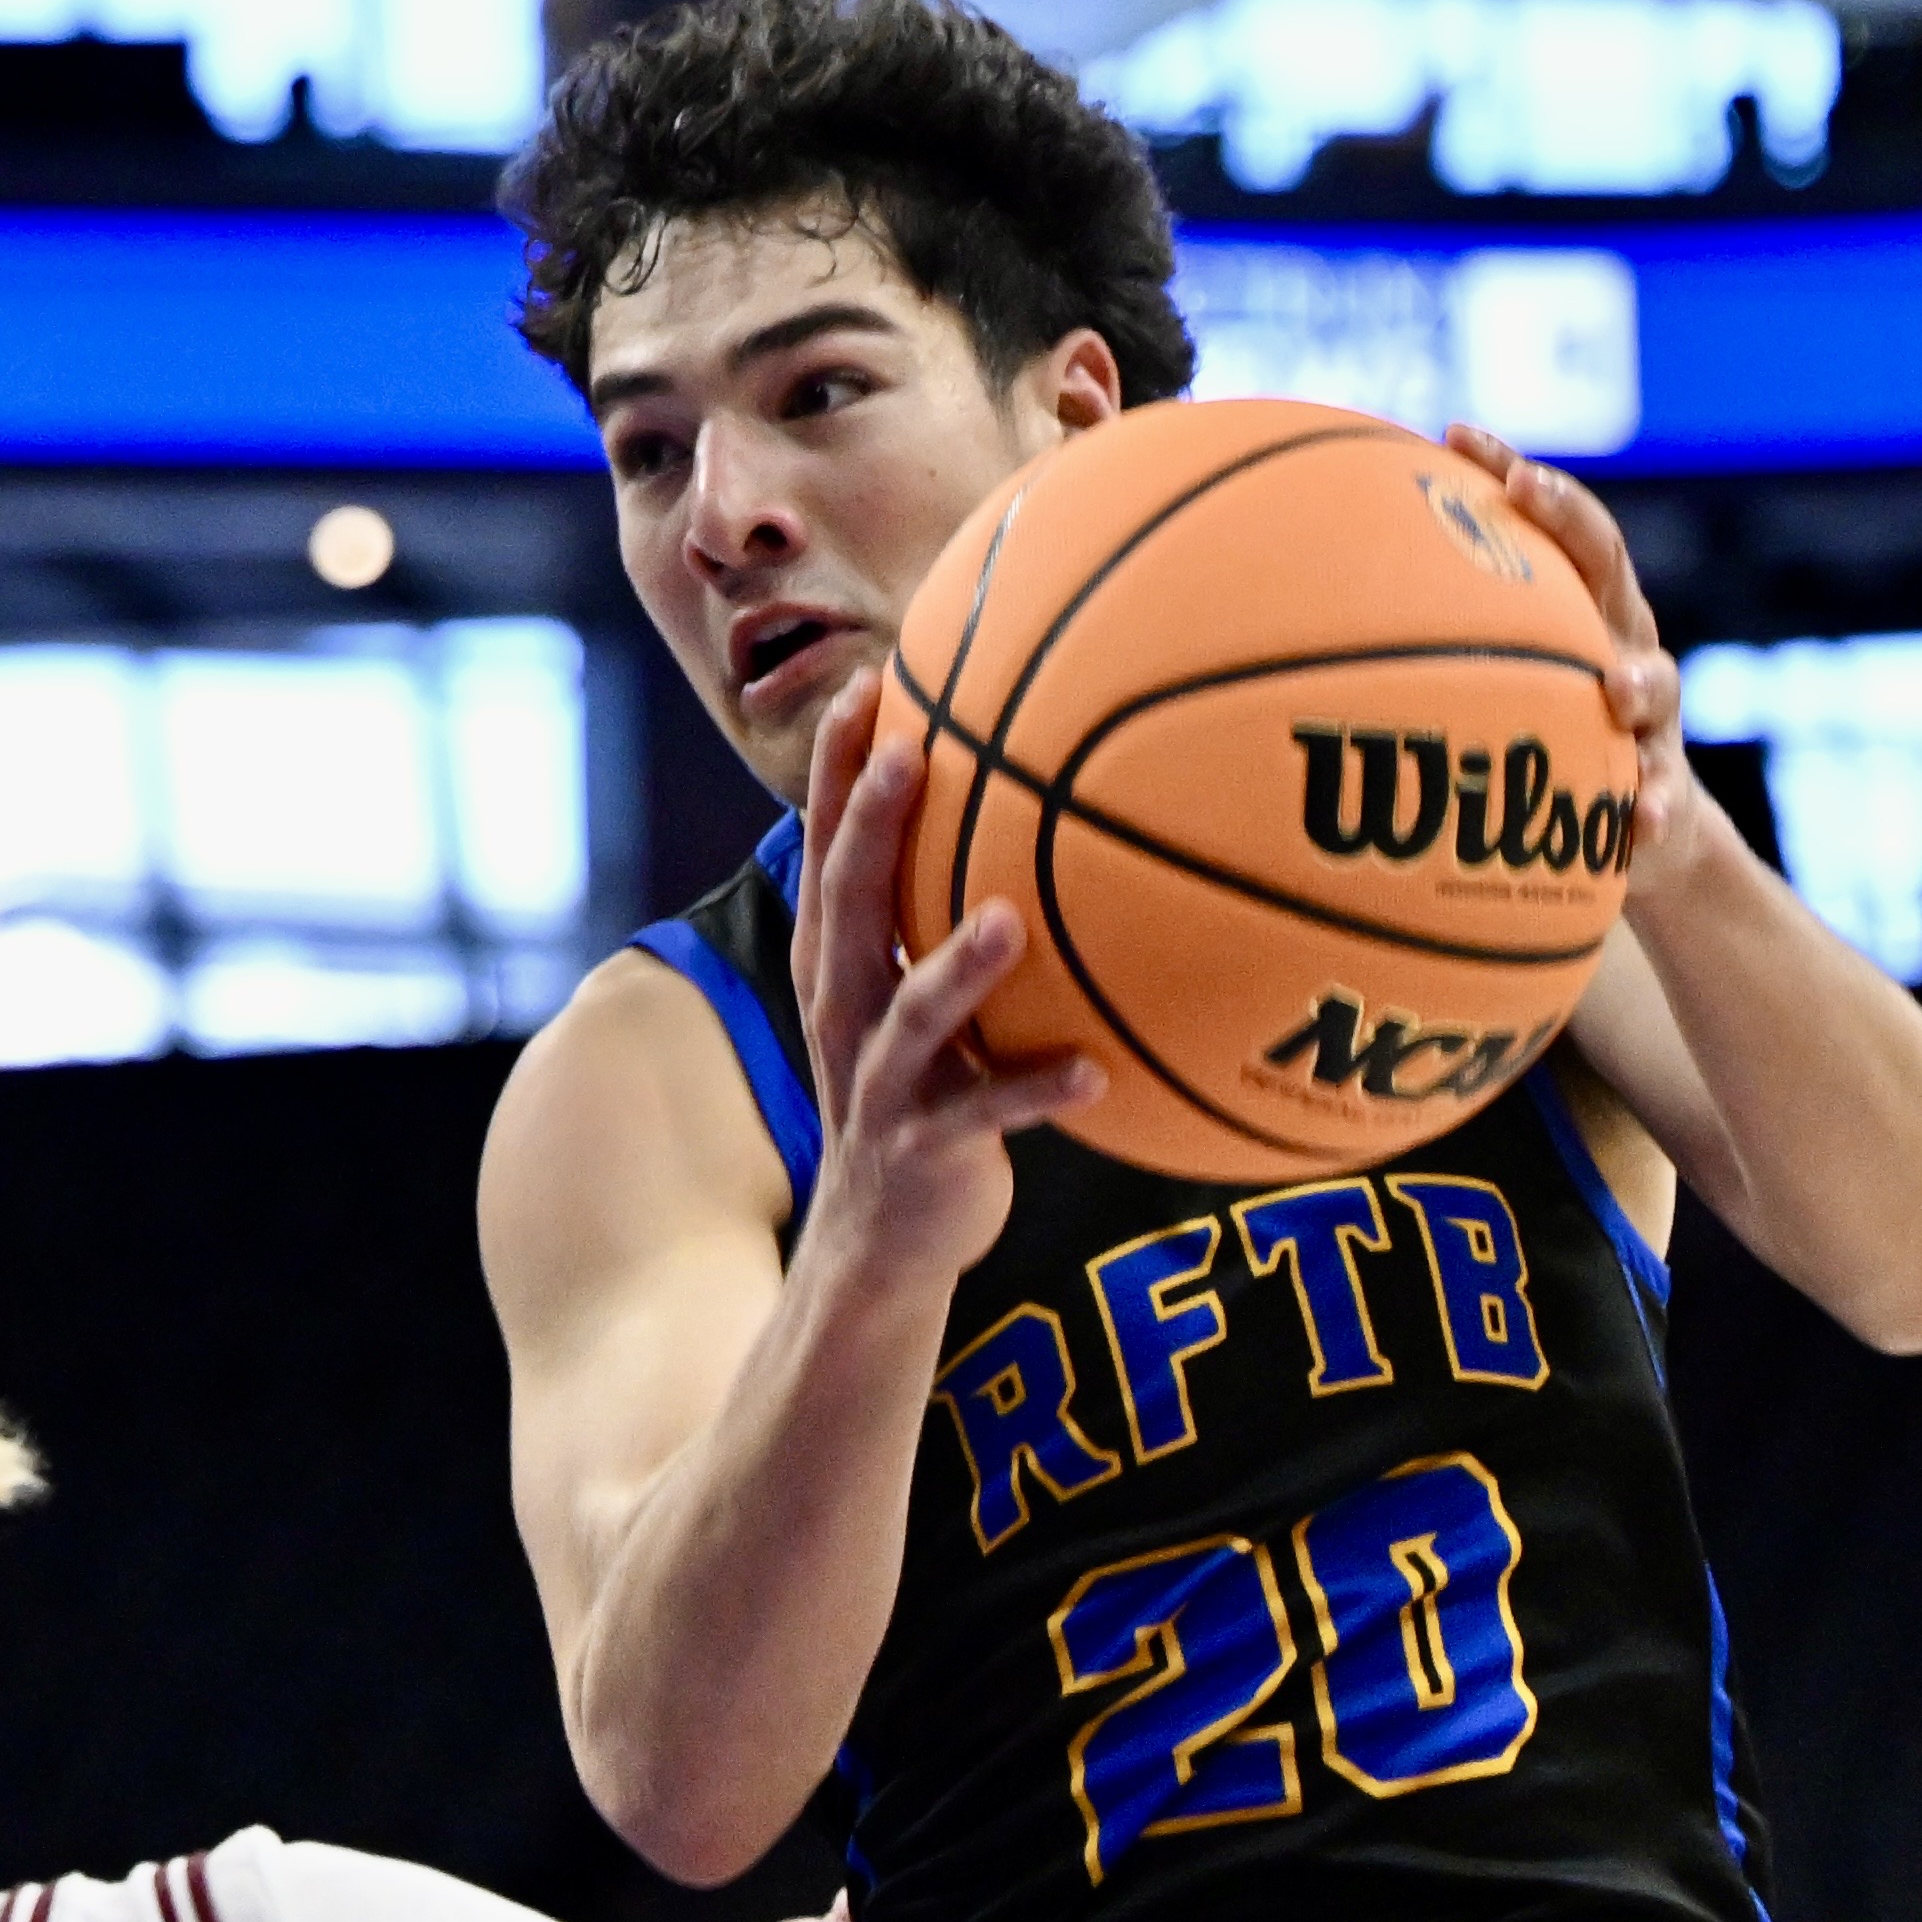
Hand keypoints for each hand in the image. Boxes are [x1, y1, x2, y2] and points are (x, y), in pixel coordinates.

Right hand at [787, 683, 1093, 1292]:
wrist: (883, 1237)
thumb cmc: (922, 1087)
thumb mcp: (911, 992)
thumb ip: (935, 909)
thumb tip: (1015, 805)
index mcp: (837, 961)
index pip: (827, 848)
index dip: (840, 770)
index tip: (871, 685)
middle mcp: (845, 1010)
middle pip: (847, 905)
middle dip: (872, 827)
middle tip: (908, 751)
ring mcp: (881, 1080)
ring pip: (911, 1014)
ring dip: (957, 968)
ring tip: (1005, 921)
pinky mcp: (927, 1147)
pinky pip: (987, 1114)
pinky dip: (1038, 1091)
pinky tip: (1094, 1072)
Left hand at [1448, 427, 1719, 902]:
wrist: (1643, 825)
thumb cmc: (1552, 739)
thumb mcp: (1508, 688)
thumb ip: (1444, 647)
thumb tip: (1313, 611)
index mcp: (1585, 610)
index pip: (1553, 525)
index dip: (1510, 474)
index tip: (1456, 434)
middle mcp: (1624, 646)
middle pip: (1608, 569)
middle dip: (1569, 519)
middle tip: (1527, 485)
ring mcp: (1652, 717)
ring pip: (1655, 685)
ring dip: (1639, 680)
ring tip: (1616, 687)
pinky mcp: (1663, 790)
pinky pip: (1663, 799)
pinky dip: (1652, 808)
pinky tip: (1637, 826)